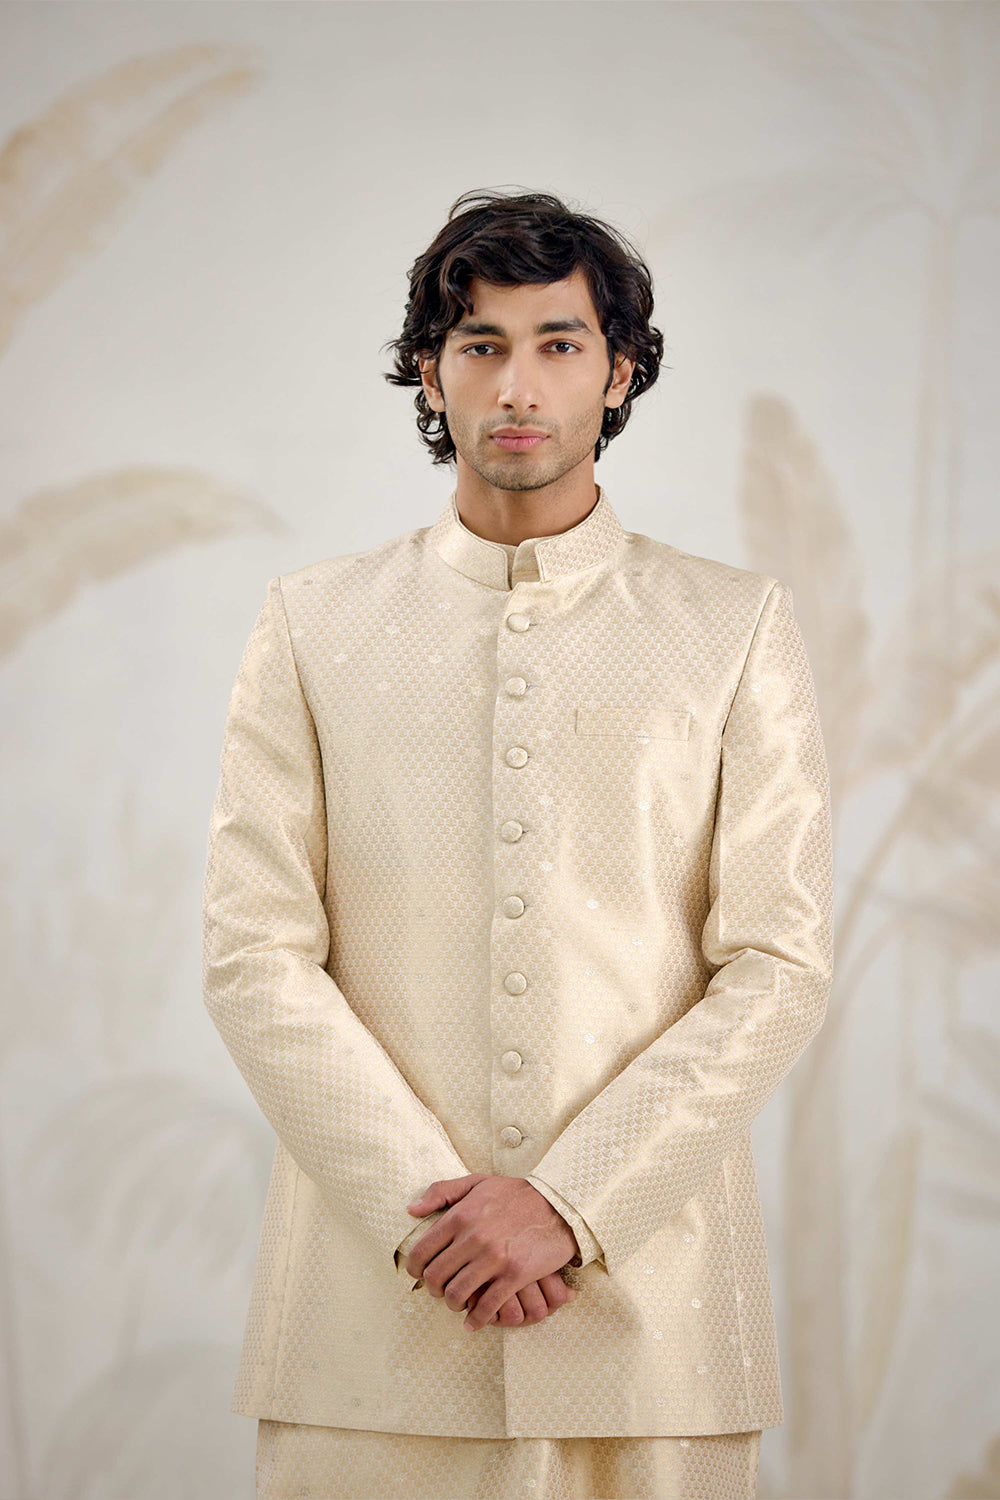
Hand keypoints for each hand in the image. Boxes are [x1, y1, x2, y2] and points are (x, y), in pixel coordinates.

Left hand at [404, 1173, 579, 1330]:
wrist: (559, 1204)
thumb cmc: (516, 1194)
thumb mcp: (477, 1182)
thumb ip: (442, 1192)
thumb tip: (411, 1209)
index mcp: (460, 1215)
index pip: (422, 1251)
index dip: (414, 1269)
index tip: (419, 1274)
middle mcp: (473, 1238)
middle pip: (435, 1277)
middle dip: (432, 1289)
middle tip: (439, 1290)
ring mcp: (494, 1258)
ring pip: (457, 1294)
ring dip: (452, 1304)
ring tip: (458, 1303)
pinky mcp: (515, 1275)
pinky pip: (487, 1306)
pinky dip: (476, 1320)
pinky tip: (474, 1322)